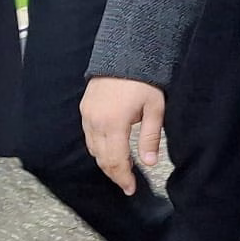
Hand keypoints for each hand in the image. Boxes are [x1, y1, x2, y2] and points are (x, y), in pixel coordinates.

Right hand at [80, 77, 165, 194]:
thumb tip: (150, 163)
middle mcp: (96, 122)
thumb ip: (150, 138)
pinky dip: (98, 146)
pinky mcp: (85, 107)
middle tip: (127, 182)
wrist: (126, 52)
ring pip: (92, 149)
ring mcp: (87, 114)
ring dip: (105, 161)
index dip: (123, 178)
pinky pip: (88, 135)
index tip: (131, 188)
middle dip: (114, 173)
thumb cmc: (144, 79)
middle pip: (101, 159)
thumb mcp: (154, 108)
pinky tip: (110, 147)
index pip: (115, 161)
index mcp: (114, 124)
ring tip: (121, 167)